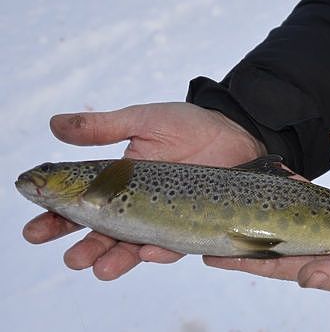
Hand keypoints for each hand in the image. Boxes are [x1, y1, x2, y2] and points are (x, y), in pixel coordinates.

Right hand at [23, 102, 265, 279]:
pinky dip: (158, 250)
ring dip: (115, 258)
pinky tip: (146, 253)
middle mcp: (137, 202)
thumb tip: (53, 125)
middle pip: (104, 231)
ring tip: (98, 268)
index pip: (81, 202)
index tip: (35, 229)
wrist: (234, 132)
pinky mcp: (189, 224)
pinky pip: (172, 243)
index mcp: (119, 179)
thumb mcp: (143, 120)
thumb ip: (102, 127)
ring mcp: (163, 216)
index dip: (57, 217)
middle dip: (84, 246)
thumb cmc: (188, 124)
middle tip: (70, 258)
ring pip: (133, 244)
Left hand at [204, 130, 329, 319]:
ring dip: (295, 185)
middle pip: (283, 228)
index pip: (274, 261)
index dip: (243, 258)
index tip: (211, 253)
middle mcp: (328, 242)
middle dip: (255, 219)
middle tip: (225, 205)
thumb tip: (305, 277)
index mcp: (325, 263)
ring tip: (275, 171)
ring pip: (312, 199)